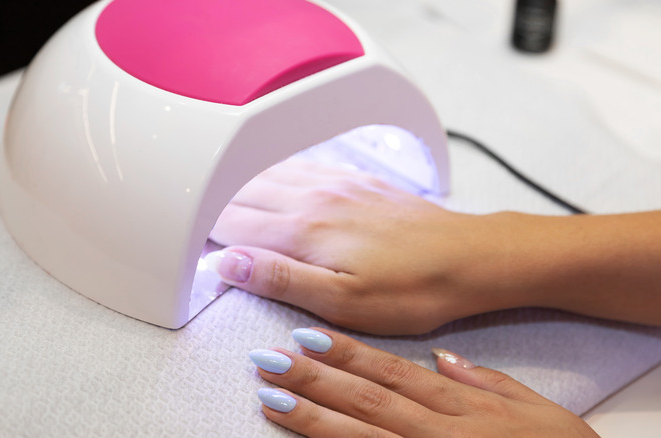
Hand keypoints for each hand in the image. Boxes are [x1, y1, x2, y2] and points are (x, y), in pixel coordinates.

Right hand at [208, 158, 515, 334]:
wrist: (470, 258)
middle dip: (211, 202)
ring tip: (215, 188)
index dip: (201, 231)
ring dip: (238, 181)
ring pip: (269, 174)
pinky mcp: (357, 182)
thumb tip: (228, 262)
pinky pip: (302, 164)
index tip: (179, 237)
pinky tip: (274, 173)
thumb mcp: (343, 302)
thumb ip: (280, 278)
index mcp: (304, 231)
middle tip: (187, 211)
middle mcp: (314, 199)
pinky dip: (275, 169)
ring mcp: (337, 185)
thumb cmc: (413, 288)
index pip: (233, 224)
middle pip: (244, 194)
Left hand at [249, 328, 598, 437]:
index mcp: (463, 409)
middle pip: (367, 400)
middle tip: (268, 361)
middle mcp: (441, 434)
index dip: (348, 353)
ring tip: (272, 400)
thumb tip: (442, 357)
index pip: (394, 372)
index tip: (308, 335)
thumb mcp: (539, 411)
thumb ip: (486, 381)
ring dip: (314, 419)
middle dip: (314, 380)